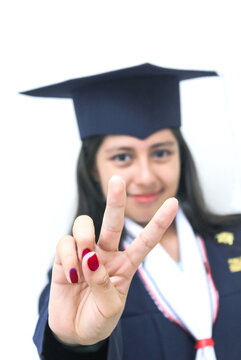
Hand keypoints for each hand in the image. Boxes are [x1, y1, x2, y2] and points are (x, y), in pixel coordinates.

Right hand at [48, 175, 177, 344]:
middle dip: (116, 200)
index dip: (159, 222)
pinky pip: (64, 243)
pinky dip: (67, 257)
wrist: (76, 332)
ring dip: (84, 238)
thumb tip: (89, 257)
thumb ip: (103, 282)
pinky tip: (70, 275)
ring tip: (83, 259)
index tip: (174, 202)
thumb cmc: (99, 318)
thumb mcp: (110, 307)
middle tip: (118, 180)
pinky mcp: (64, 256)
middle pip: (113, 221)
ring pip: (84, 225)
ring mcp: (85, 253)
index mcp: (126, 264)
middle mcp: (106, 253)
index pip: (145, 240)